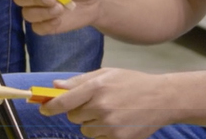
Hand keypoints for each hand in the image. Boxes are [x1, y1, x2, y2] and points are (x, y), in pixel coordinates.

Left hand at [40, 69, 174, 138]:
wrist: (162, 98)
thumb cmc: (132, 82)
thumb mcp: (106, 74)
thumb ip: (79, 81)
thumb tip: (55, 86)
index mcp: (96, 86)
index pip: (64, 101)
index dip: (50, 107)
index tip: (43, 108)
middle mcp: (101, 106)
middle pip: (73, 117)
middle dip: (78, 112)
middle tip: (94, 104)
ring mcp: (109, 124)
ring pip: (85, 129)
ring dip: (91, 123)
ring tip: (110, 112)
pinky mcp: (117, 138)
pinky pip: (98, 138)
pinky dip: (103, 132)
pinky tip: (117, 121)